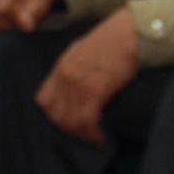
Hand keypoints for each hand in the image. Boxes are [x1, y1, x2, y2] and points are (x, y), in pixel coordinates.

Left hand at [34, 8, 141, 145]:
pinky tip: (99, 138)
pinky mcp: (94, 91)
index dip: (52, 115)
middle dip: (67, 129)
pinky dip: (92, 134)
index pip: (43, 100)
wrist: (129, 34)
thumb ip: (73, 69)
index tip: (66, 121)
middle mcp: (65, 77)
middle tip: (81, 135)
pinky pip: (86, 121)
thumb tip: (74, 89)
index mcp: (61, 67)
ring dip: (81, 135)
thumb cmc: (112, 40)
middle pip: (55, 115)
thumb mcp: (82, 51)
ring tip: (92, 139)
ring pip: (69, 121)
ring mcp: (78, 84)